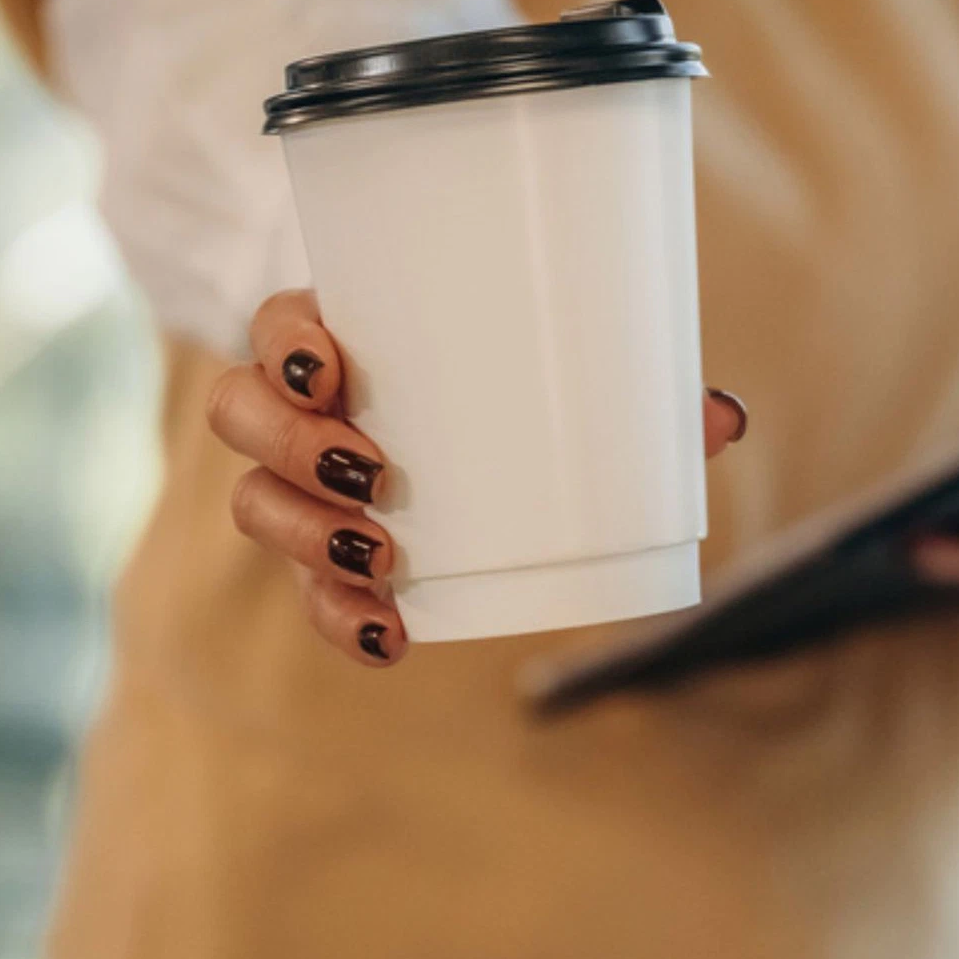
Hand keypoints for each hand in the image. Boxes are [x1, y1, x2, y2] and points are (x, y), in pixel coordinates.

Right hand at [207, 289, 750, 669]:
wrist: (491, 436)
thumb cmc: (515, 373)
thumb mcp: (565, 363)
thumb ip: (637, 386)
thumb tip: (720, 420)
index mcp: (338, 333)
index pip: (273, 323)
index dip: (282, 345)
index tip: (328, 370)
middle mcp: (296, 406)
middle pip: (237, 414)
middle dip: (288, 448)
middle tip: (371, 472)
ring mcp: (298, 483)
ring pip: (252, 504)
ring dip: (306, 536)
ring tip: (381, 558)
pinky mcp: (319, 554)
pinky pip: (306, 591)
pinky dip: (340, 618)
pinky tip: (387, 636)